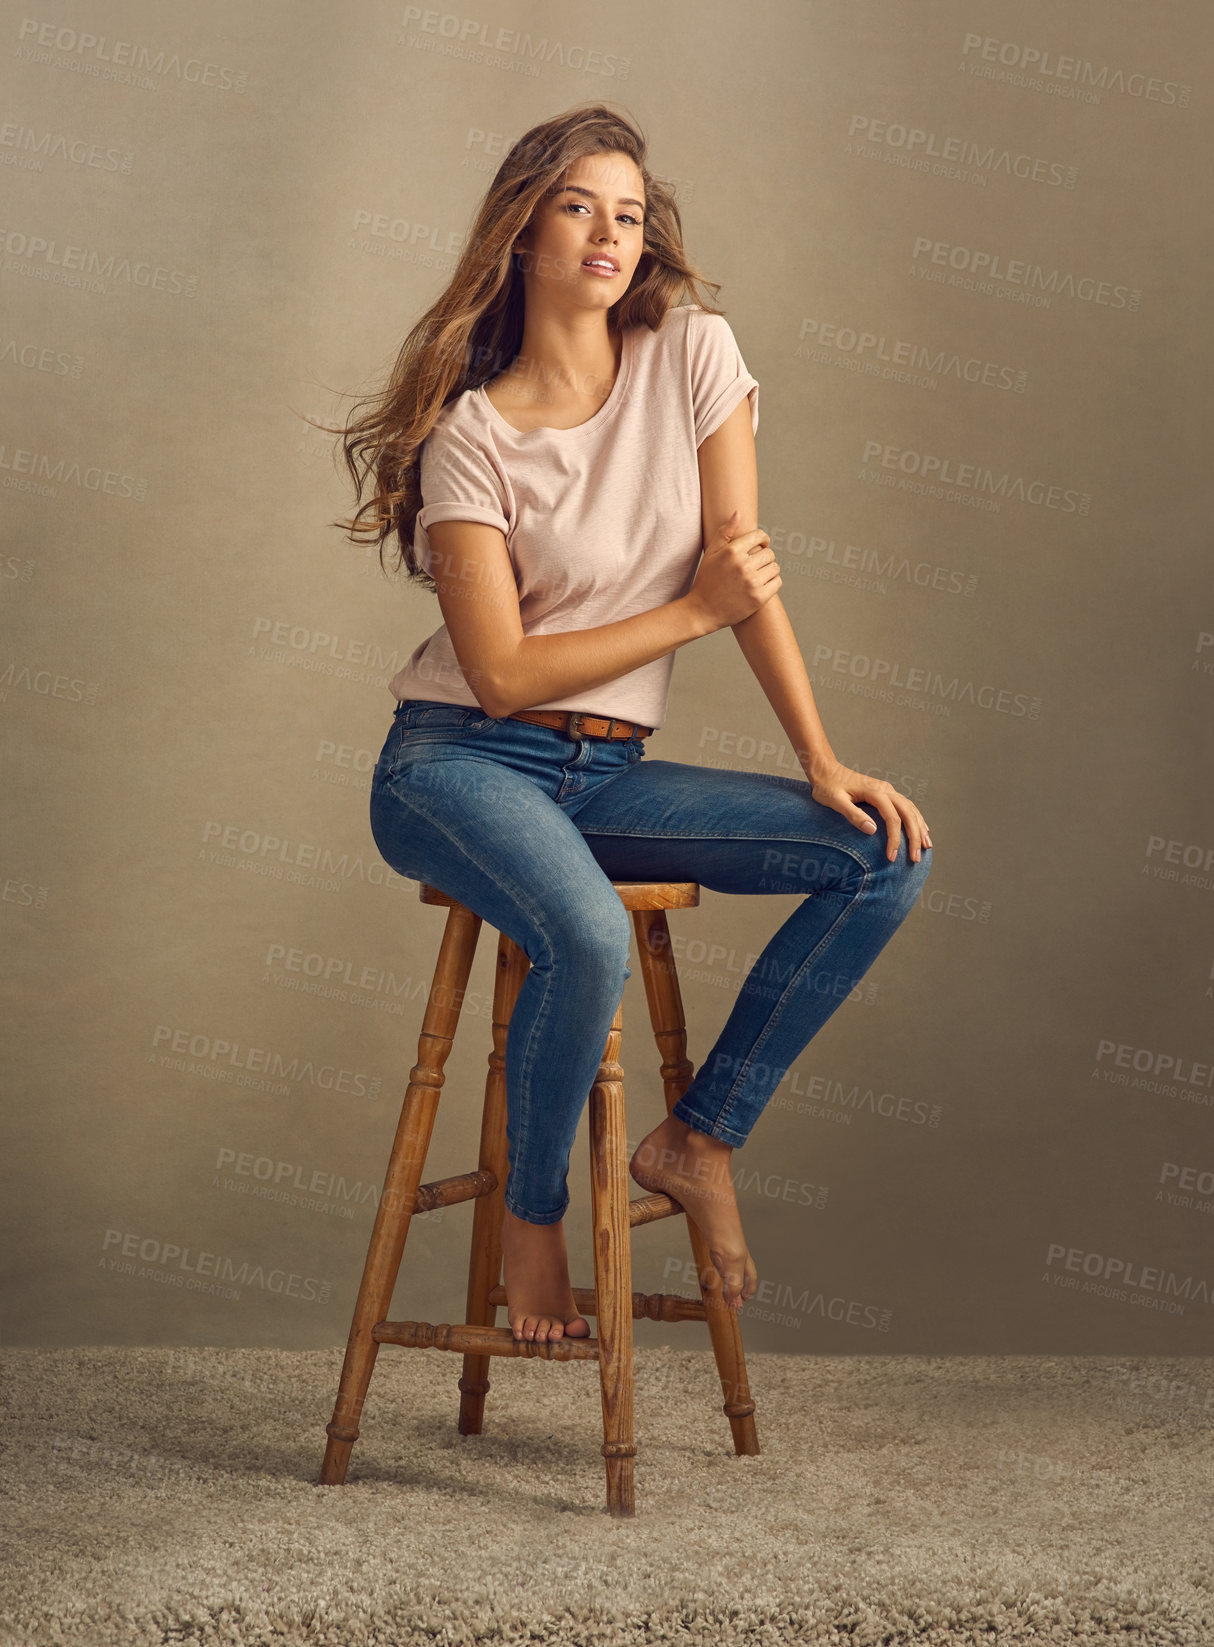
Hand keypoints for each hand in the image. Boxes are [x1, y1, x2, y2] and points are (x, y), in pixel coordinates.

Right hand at [686, 509, 781, 631]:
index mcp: (732, 551)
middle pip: (769, 553)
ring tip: (758, 575)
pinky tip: (762, 584)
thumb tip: (738, 512)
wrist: (702, 610)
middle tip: (756, 564)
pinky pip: (777, 582)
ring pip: (775, 567)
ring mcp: (752, 582)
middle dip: (764, 557)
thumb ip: (725, 532)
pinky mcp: (758, 598)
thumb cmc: (706, 580)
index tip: (761, 545)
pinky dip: (772, 582)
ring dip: (769, 570)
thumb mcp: (711, 553)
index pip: (759, 536)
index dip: (763, 539)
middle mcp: (743, 565)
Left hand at [809, 761, 931, 862]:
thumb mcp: (835, 801)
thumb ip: (853, 815)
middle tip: (916, 858)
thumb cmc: (827, 787)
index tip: (892, 857)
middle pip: (908, 814)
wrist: (826, 770)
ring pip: (911, 809)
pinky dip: (916, 818)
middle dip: (915, 837)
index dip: (895, 839)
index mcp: (876, 792)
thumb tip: (872, 830)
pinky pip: (906, 806)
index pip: (893, 818)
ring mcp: (888, 790)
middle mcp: (886, 789)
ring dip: (920, 828)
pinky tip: (922, 828)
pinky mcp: (885, 792)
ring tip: (926, 846)